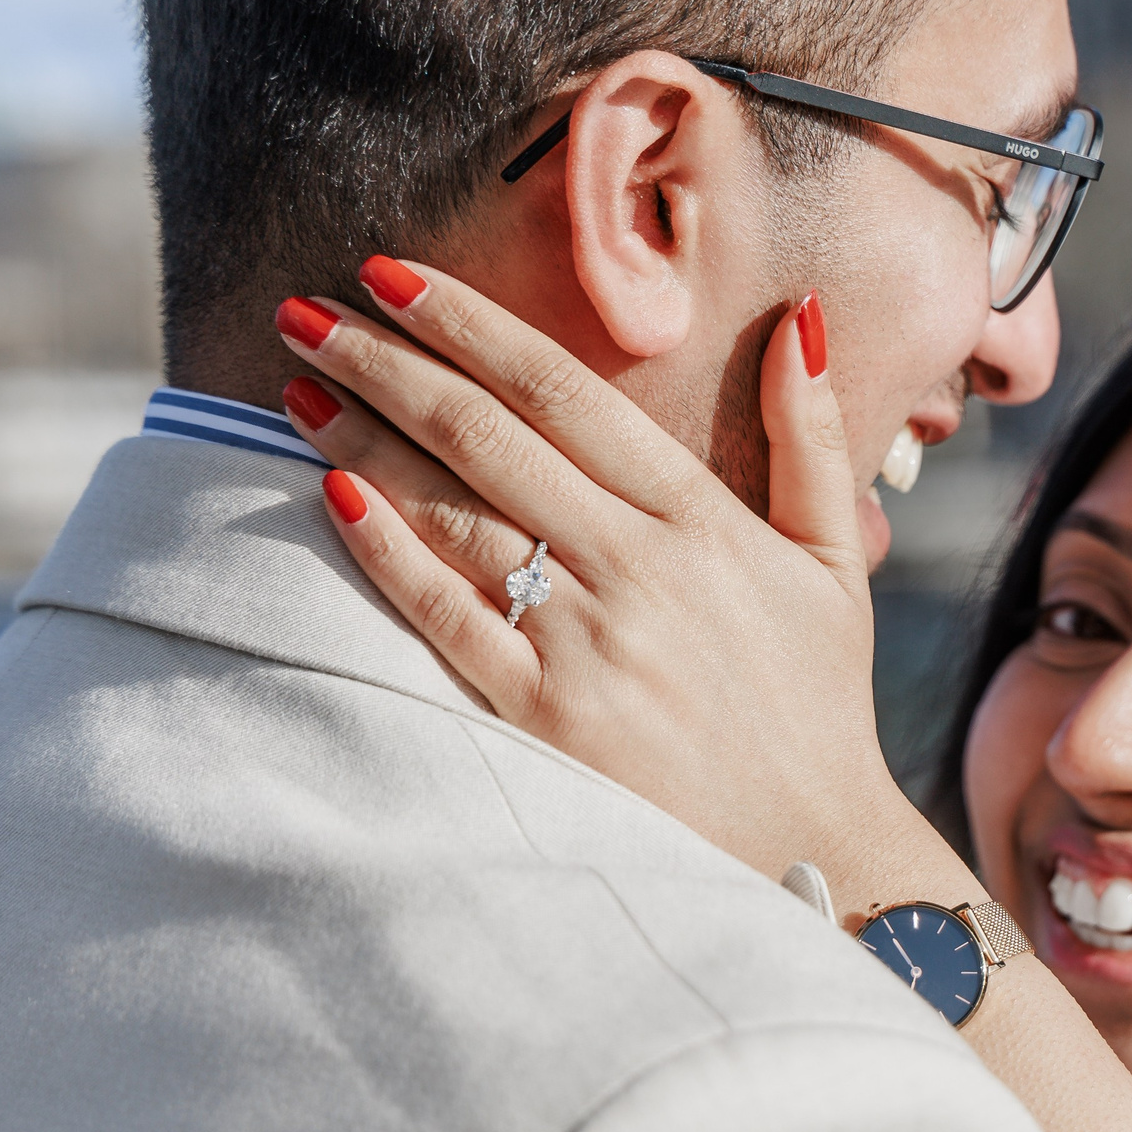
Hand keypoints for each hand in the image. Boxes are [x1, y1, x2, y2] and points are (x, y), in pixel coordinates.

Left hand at [272, 258, 966, 906]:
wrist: (816, 853)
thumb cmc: (817, 707)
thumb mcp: (833, 564)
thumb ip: (811, 438)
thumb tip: (794, 319)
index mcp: (702, 519)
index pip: (565, 393)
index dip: (471, 326)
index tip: (396, 278)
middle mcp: (638, 565)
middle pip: (489, 434)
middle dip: (390, 361)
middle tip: (312, 310)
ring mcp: (587, 640)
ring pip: (454, 511)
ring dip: (366, 436)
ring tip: (298, 383)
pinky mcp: (545, 715)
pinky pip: (445, 616)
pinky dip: (386, 550)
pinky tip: (330, 492)